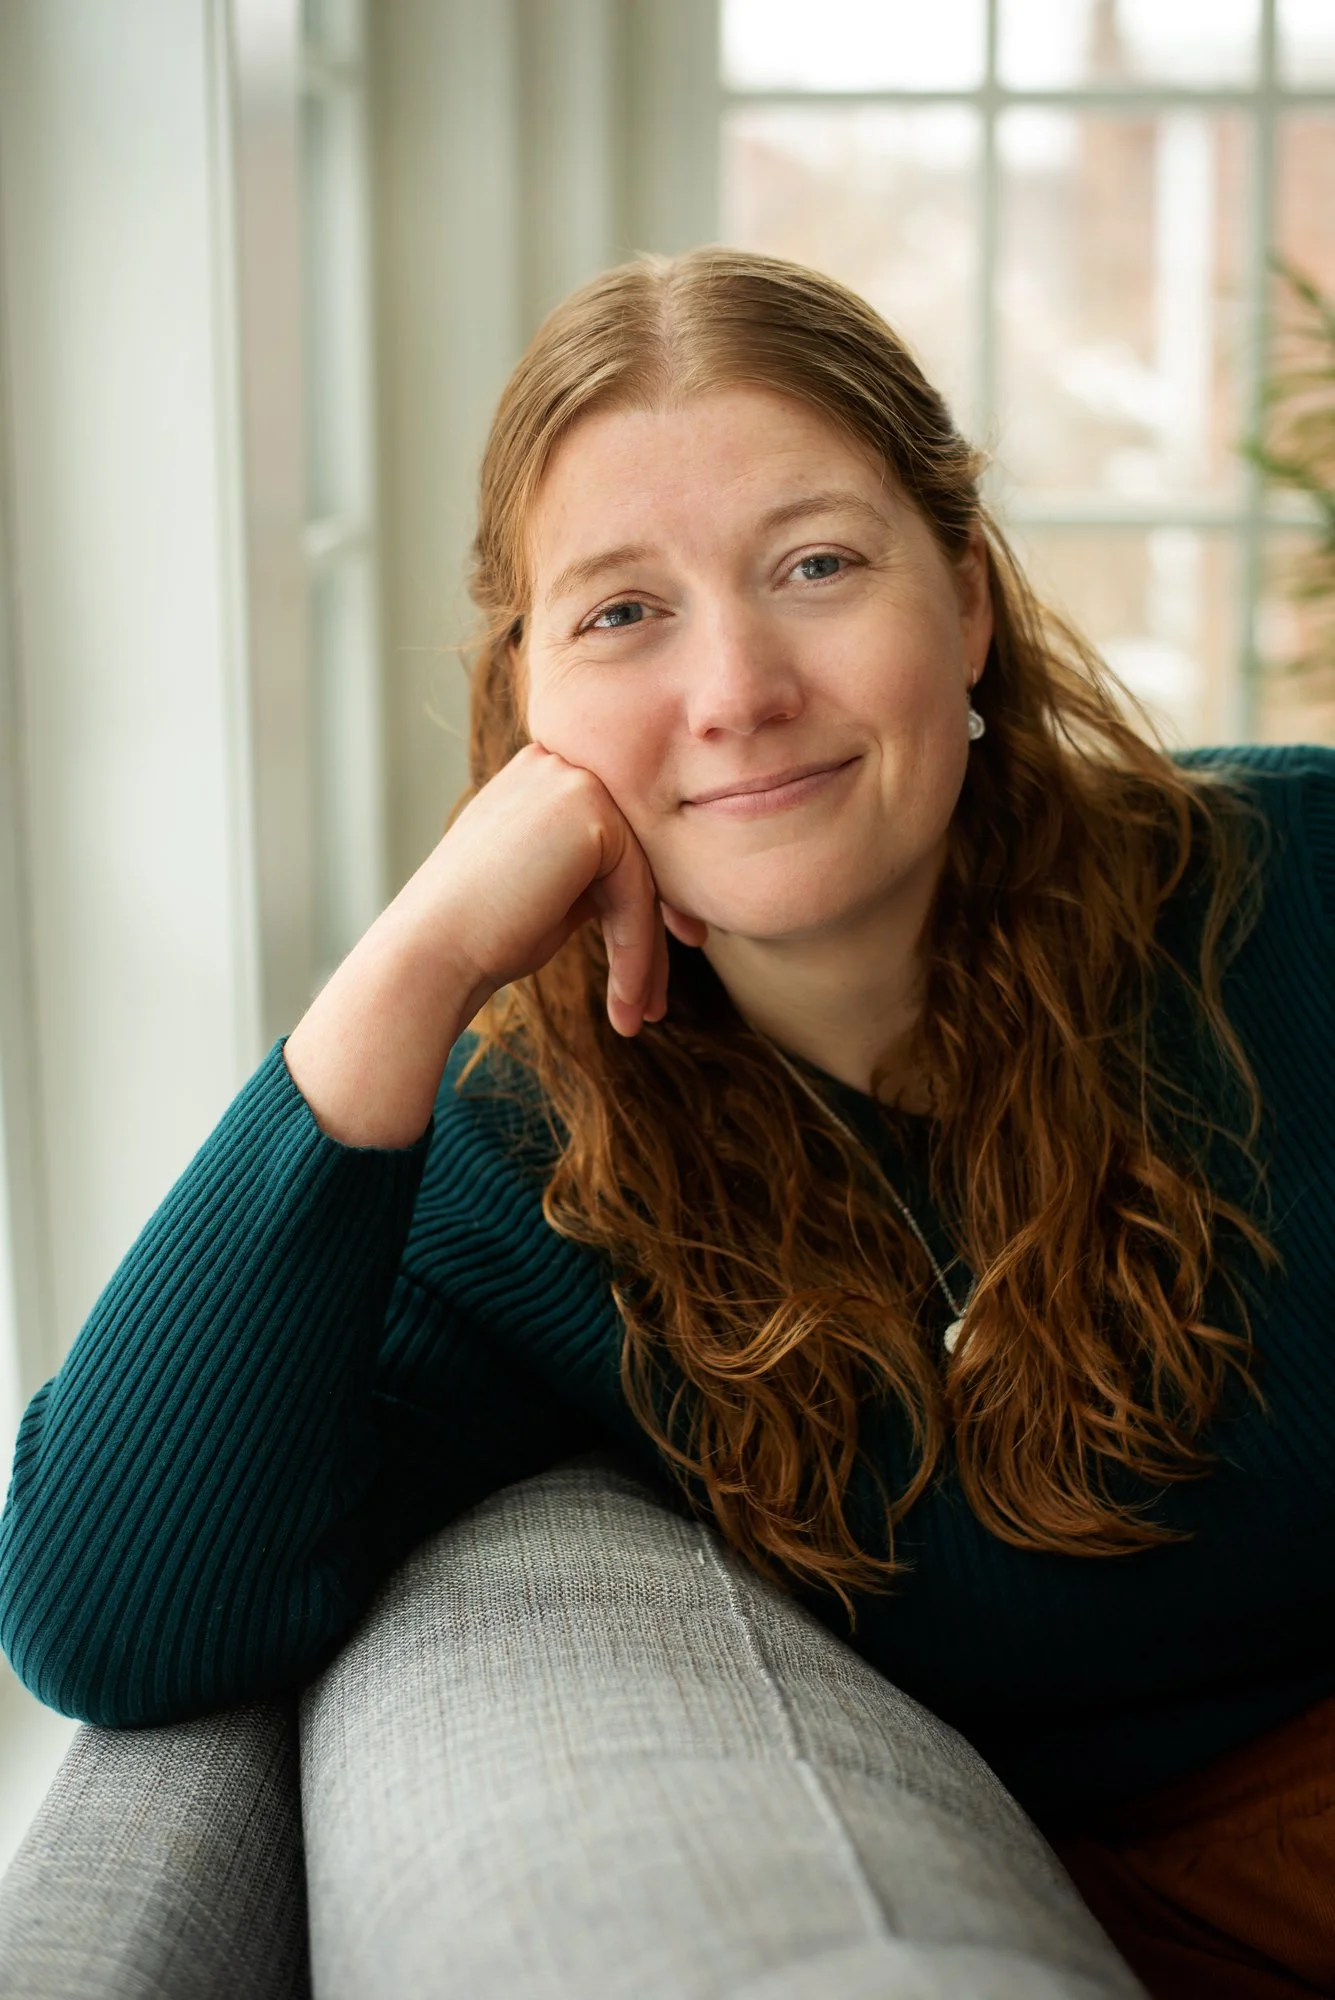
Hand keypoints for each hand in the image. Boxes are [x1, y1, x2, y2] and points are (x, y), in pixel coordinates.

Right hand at [284, 744, 704, 1145]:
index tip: (671, 947)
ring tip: (641, 1016)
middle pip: (637, 853)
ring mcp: (574, 781)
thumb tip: (657, 888)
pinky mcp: (590, 813)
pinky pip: (636, 892)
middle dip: (658, 928)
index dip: (651, 895)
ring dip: (647, 956)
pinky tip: (627, 1003)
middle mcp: (558, 764)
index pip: (619, 835)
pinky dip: (636, 953)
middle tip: (658, 1000)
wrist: (429, 954)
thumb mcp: (549, 888)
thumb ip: (594, 871)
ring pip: (641, 878)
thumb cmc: (479, 935)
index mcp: (541, 775)